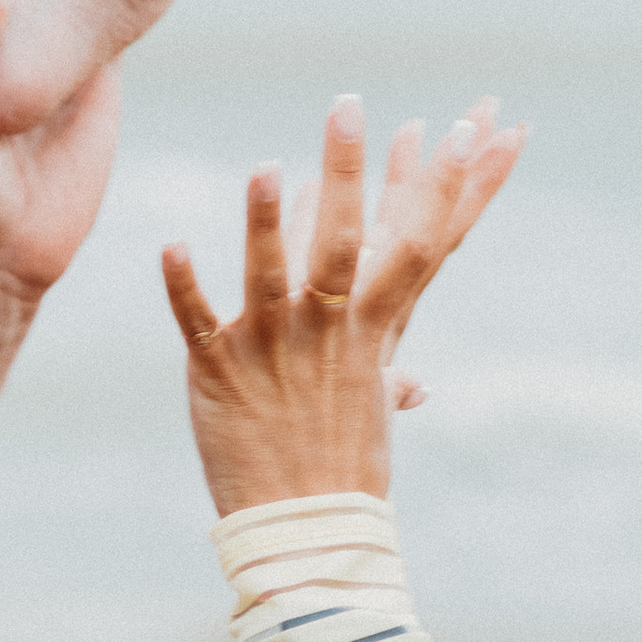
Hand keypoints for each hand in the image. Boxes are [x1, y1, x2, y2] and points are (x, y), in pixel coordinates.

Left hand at [163, 93, 523, 516]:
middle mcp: (328, 331)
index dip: (448, 184)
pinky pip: (197, 320)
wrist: (306, 533)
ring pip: (270, 273)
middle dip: (350, 171)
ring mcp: (272, 348)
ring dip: (266, 221)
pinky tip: (171, 243)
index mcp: (373, 331)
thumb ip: (390, 376)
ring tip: (267, 169)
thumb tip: (417, 384)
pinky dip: (183, 284)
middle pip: (346, 239)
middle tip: (348, 107)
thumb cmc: (344, 472)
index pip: (421, 244)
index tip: (470, 125)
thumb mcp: (372, 413)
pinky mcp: (218, 371)